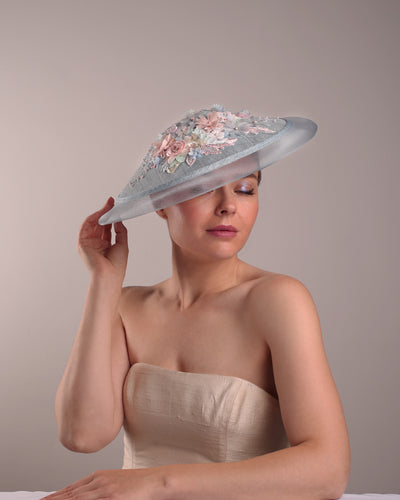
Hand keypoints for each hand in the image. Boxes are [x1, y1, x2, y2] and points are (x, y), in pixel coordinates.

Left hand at [41, 468, 165, 499]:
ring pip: (76, 499)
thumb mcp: (115, 484)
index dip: (54, 497)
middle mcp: (98, 482)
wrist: (156, 481)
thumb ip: (99, 490)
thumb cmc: (138, 485)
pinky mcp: (112, 496)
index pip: (70, 489)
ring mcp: (104, 490)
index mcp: (97, 477)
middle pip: (69, 494)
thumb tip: (83, 496)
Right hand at [78, 197, 128, 280]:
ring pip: (92, 224)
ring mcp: (88, 243)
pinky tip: (101, 213)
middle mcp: (95, 243)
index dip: (110, 216)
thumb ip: (120, 230)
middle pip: (99, 223)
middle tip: (111, 201)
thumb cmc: (117, 265)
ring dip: (100, 213)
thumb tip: (118, 218)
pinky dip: (93, 219)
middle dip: (105, 212)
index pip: (106, 227)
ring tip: (108, 205)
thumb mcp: (122, 243)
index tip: (115, 206)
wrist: (110, 275)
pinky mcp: (82, 243)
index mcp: (105, 245)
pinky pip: (86, 227)